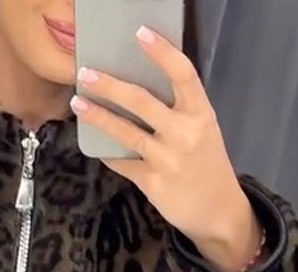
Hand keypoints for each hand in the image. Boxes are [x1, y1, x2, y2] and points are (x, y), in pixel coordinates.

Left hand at [71, 27, 262, 271]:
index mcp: (201, 114)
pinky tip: (97, 146)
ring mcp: (168, 159)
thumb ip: (179, 111)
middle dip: (110, 86)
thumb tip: (140, 89)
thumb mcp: (203, 131)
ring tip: (79, 104)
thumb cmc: (208, 165)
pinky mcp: (153, 183)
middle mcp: (184, 133)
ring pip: (125, 132)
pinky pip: (123, 163)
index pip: (183, 74)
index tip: (140, 33)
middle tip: (85, 73)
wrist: (218, 212)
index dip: (161, 52)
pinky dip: (109, 154)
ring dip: (98, 116)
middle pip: (142, 101)